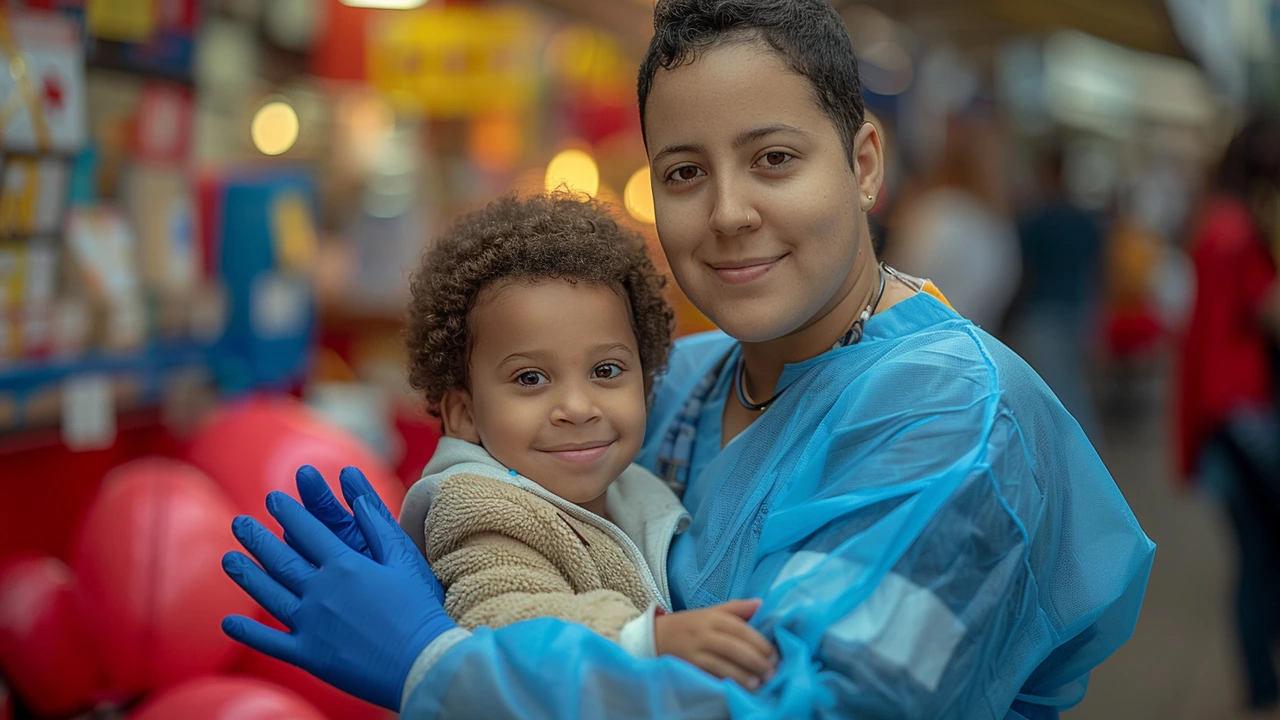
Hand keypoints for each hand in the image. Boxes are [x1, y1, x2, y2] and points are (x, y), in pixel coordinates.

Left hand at [221, 490, 455, 710]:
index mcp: (345, 566)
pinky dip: (248, 632)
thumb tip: (357, 497)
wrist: (420, 662)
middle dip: (258, 538)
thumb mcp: (404, 559)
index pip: (309, 532)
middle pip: (281, 559)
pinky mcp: (308, 655)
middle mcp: (320, 591)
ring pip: (269, 594)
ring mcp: (310, 624)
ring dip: (247, 575)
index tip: (274, 500)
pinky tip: (228, 623)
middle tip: (240, 522)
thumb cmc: (419, 608)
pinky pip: (270, 642)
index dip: (290, 514)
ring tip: (229, 558)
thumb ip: (377, 526)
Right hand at [654, 599, 776, 689]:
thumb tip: (761, 603)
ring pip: (721, 663)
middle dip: (755, 660)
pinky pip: (709, 675)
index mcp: (712, 617)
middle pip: (733, 646)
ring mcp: (695, 651)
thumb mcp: (711, 612)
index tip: (774, 653)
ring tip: (759, 682)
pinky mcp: (689, 667)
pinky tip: (738, 688)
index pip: (739, 628)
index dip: (758, 642)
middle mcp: (703, 633)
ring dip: (742, 675)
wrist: (657, 637)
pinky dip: (725, 682)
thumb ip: (736, 608)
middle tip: (772, 671)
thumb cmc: (691, 625)